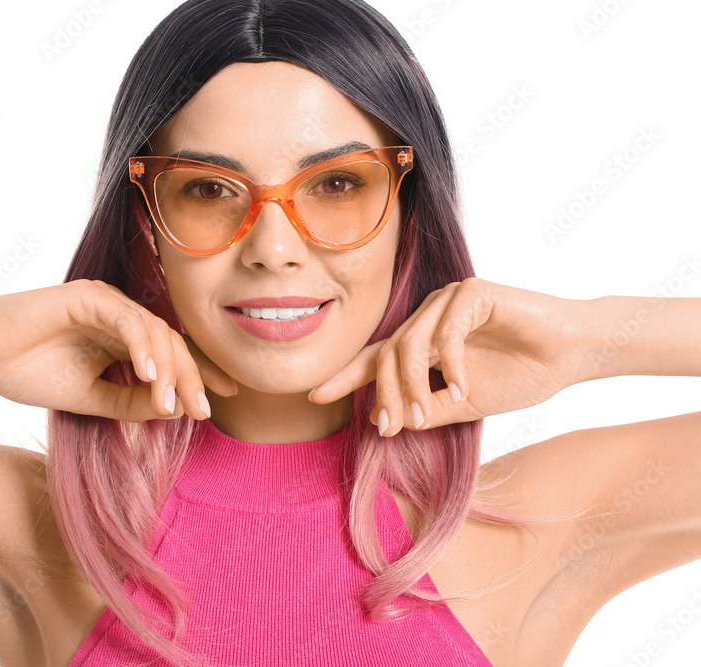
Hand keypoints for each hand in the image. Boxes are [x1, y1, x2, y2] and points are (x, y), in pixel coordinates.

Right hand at [0, 279, 237, 421]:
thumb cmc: (28, 372)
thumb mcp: (90, 399)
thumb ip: (129, 403)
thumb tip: (176, 410)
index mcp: (121, 339)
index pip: (170, 355)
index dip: (198, 375)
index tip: (221, 400)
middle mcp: (120, 317)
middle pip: (171, 343)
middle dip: (192, 377)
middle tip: (205, 409)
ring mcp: (106, 303)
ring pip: (155, 331)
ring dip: (169, 369)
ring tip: (172, 403)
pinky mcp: (89, 295)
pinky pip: (128, 320)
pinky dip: (143, 347)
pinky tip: (150, 376)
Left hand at [307, 277, 591, 435]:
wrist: (570, 356)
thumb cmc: (519, 375)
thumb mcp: (463, 403)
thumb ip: (426, 409)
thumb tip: (383, 422)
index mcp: (423, 342)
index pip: (376, 358)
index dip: (345, 376)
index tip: (313, 395)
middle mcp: (428, 318)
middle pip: (386, 354)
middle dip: (383, 394)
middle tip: (389, 427)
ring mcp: (447, 301)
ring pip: (409, 342)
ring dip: (412, 384)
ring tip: (426, 415)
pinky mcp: (472, 292)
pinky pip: (446, 332)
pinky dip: (451, 365)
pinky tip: (463, 389)